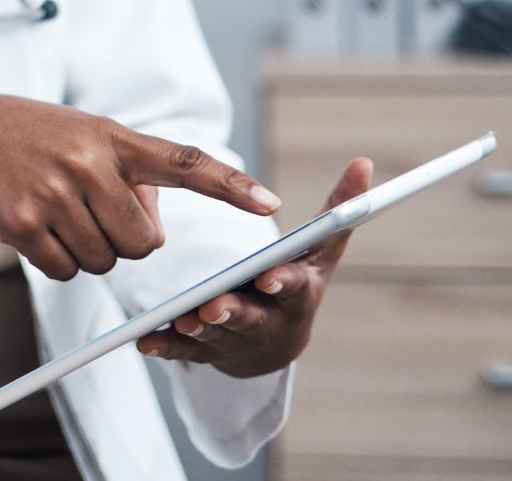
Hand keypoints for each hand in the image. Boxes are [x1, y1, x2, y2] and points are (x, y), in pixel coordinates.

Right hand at [0, 94, 282, 281]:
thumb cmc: (22, 135)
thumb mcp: (80, 134)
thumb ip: (125, 173)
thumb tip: (152, 232)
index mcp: (111, 137)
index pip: (182, 161)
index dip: (229, 185)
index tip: (270, 204)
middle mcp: (88, 163)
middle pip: (143, 243)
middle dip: (122, 242)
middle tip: (85, 213)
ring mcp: (55, 193)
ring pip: (104, 262)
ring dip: (84, 252)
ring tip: (50, 211)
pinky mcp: (24, 223)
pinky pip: (65, 271)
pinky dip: (53, 261)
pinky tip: (29, 227)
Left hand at [137, 157, 371, 376]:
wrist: (278, 341)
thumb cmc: (299, 280)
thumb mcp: (321, 250)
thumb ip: (339, 210)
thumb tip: (364, 162)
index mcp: (298, 294)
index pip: (295, 288)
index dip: (283, 283)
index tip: (269, 276)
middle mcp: (269, 320)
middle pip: (252, 317)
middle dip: (234, 312)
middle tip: (214, 306)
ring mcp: (237, 338)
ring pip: (217, 335)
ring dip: (200, 329)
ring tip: (184, 318)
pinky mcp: (208, 350)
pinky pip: (185, 350)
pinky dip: (167, 346)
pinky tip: (147, 341)